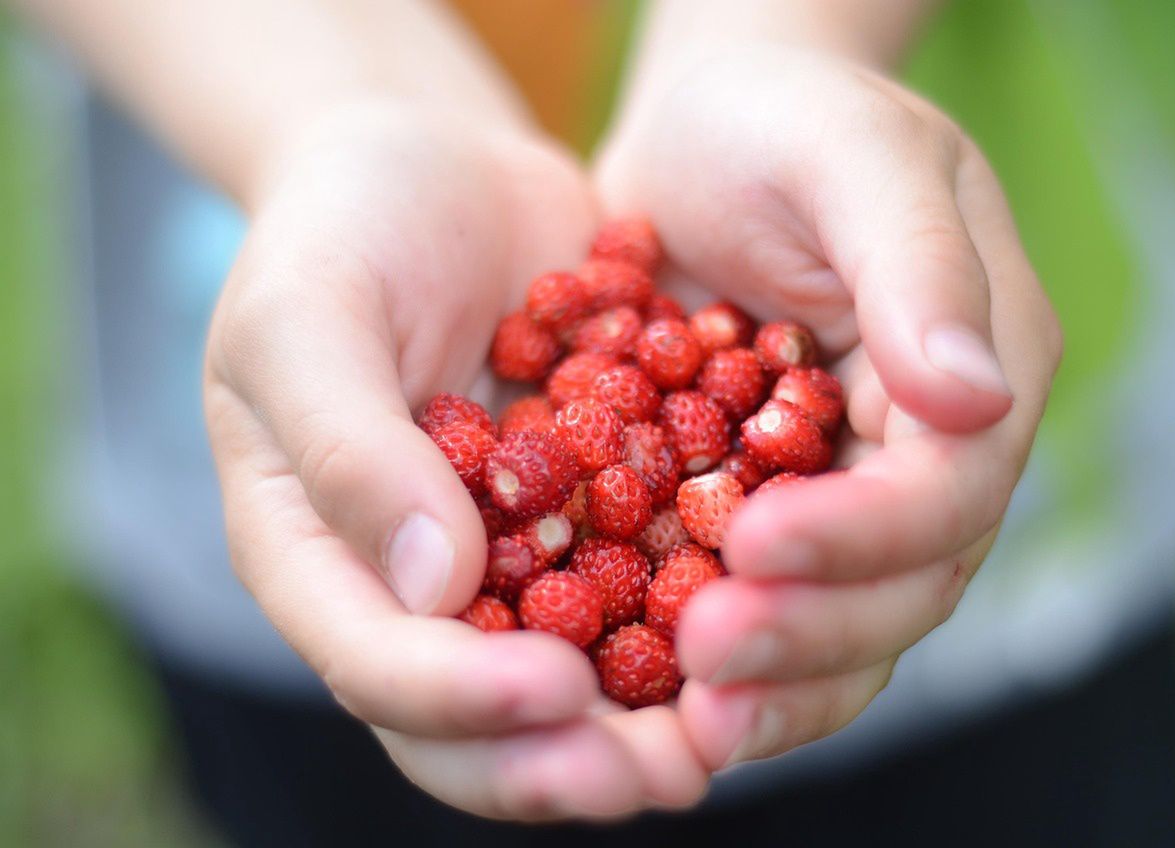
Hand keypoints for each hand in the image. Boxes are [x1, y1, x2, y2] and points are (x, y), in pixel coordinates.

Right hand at [204, 101, 707, 818]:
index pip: (379, 668)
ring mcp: (510, 561)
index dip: (462, 700)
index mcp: (321, 559)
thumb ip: (350, 451)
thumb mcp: (307, 321)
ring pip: (575, 682)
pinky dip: (695, 621)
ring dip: (649, 723)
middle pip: (480, 722)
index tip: (559, 691)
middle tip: (667, 771)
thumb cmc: (340, 234)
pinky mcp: (592, 517)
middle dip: (569, 761)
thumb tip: (436, 587)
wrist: (432, 173)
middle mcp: (417, 588)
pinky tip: (771, 622)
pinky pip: (644, 591)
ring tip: (728, 731)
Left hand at [596, 48, 1061, 767]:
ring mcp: (847, 497)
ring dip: (772, 682)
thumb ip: (917, 266)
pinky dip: (712, 659)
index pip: (947, 489)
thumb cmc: (780, 122)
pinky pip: (757, 609)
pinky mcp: (765, 515)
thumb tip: (975, 395)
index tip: (759, 549)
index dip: (864, 536)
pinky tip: (652, 695)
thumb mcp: (852, 159)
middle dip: (810, 633)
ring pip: (839, 626)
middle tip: (707, 662)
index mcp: (978, 374)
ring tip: (687, 722)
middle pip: (902, 587)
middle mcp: (926, 457)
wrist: (702, 139)